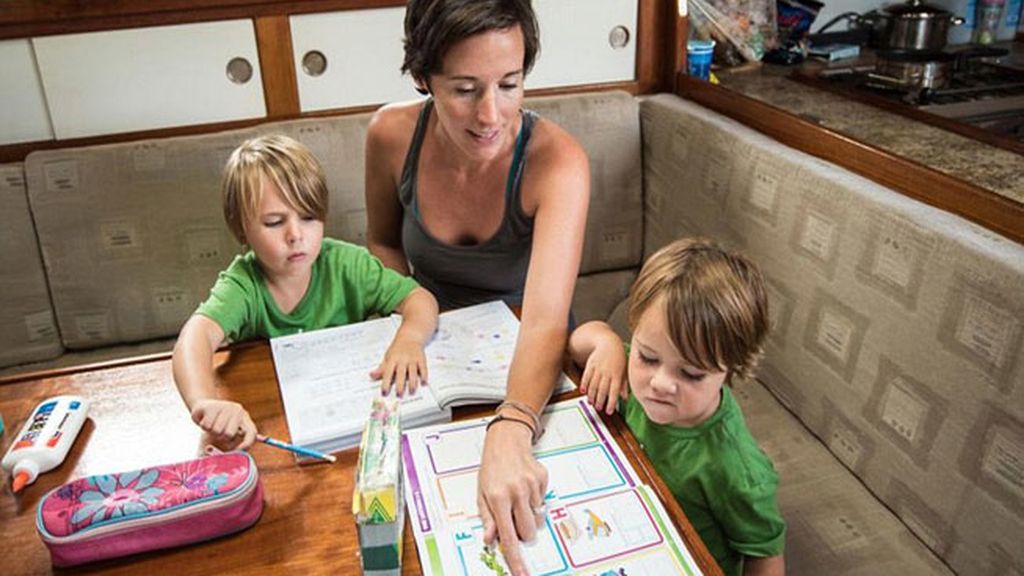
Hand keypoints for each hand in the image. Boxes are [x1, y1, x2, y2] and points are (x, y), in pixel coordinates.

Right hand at [190, 399, 256, 449]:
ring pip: (217, 430)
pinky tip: (205, 420)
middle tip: (218, 432)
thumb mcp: (226, 433)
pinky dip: (204, 427)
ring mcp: (226, 406)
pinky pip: (206, 425)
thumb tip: (230, 457)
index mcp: (245, 419)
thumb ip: (231, 444)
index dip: (247, 444)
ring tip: (212, 425)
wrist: (202, 408)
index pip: (251, 432)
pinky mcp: (212, 406)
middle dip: (221, 438)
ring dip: (211, 432)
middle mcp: (238, 411)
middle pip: (229, 434)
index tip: (238, 452)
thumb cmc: (216, 425)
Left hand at [370, 334, 427, 395]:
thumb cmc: (397, 348)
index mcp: (392, 359)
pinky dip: (424, 376)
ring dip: (413, 383)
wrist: (410, 336)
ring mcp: (412, 359)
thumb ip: (381, 368)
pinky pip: (423, 368)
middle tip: (399, 395)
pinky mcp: (421, 358)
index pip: (388, 373)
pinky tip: (423, 383)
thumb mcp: (387, 357)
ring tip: (411, 391)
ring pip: (413, 372)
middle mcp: (402, 359)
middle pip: (401, 373)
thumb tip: (371, 376)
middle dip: (400, 385)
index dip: (385, 383)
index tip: (384, 392)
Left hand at [477, 420, 547, 575]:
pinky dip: (534, 500)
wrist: (506, 441)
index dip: (515, 558)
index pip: (508, 536)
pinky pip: (543, 502)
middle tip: (513, 517)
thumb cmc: (492, 468)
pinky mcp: (542, 479)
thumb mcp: (482, 493)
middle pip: (528, 531)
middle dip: (522, 532)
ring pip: (537, 518)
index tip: (521, 574)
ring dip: (529, 514)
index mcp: (498, 498)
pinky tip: (525, 486)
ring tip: (518, 498)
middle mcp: (516, 492)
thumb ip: (487, 518)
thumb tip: (490, 539)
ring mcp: (531, 485)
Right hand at [579, 339, 627, 414]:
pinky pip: (586, 376)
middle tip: (599, 408)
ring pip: (593, 384)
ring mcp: (598, 368)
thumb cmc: (618, 357)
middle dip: (600, 401)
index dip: (611, 403)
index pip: (614, 392)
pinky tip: (583, 391)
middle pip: (603, 389)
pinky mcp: (590, 364)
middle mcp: (607, 372)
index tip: (609, 411)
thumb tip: (625, 397)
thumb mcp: (624, 370)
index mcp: (617, 375)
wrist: (609, 342)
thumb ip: (624, 384)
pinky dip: (584, 384)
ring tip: (591, 402)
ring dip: (592, 395)